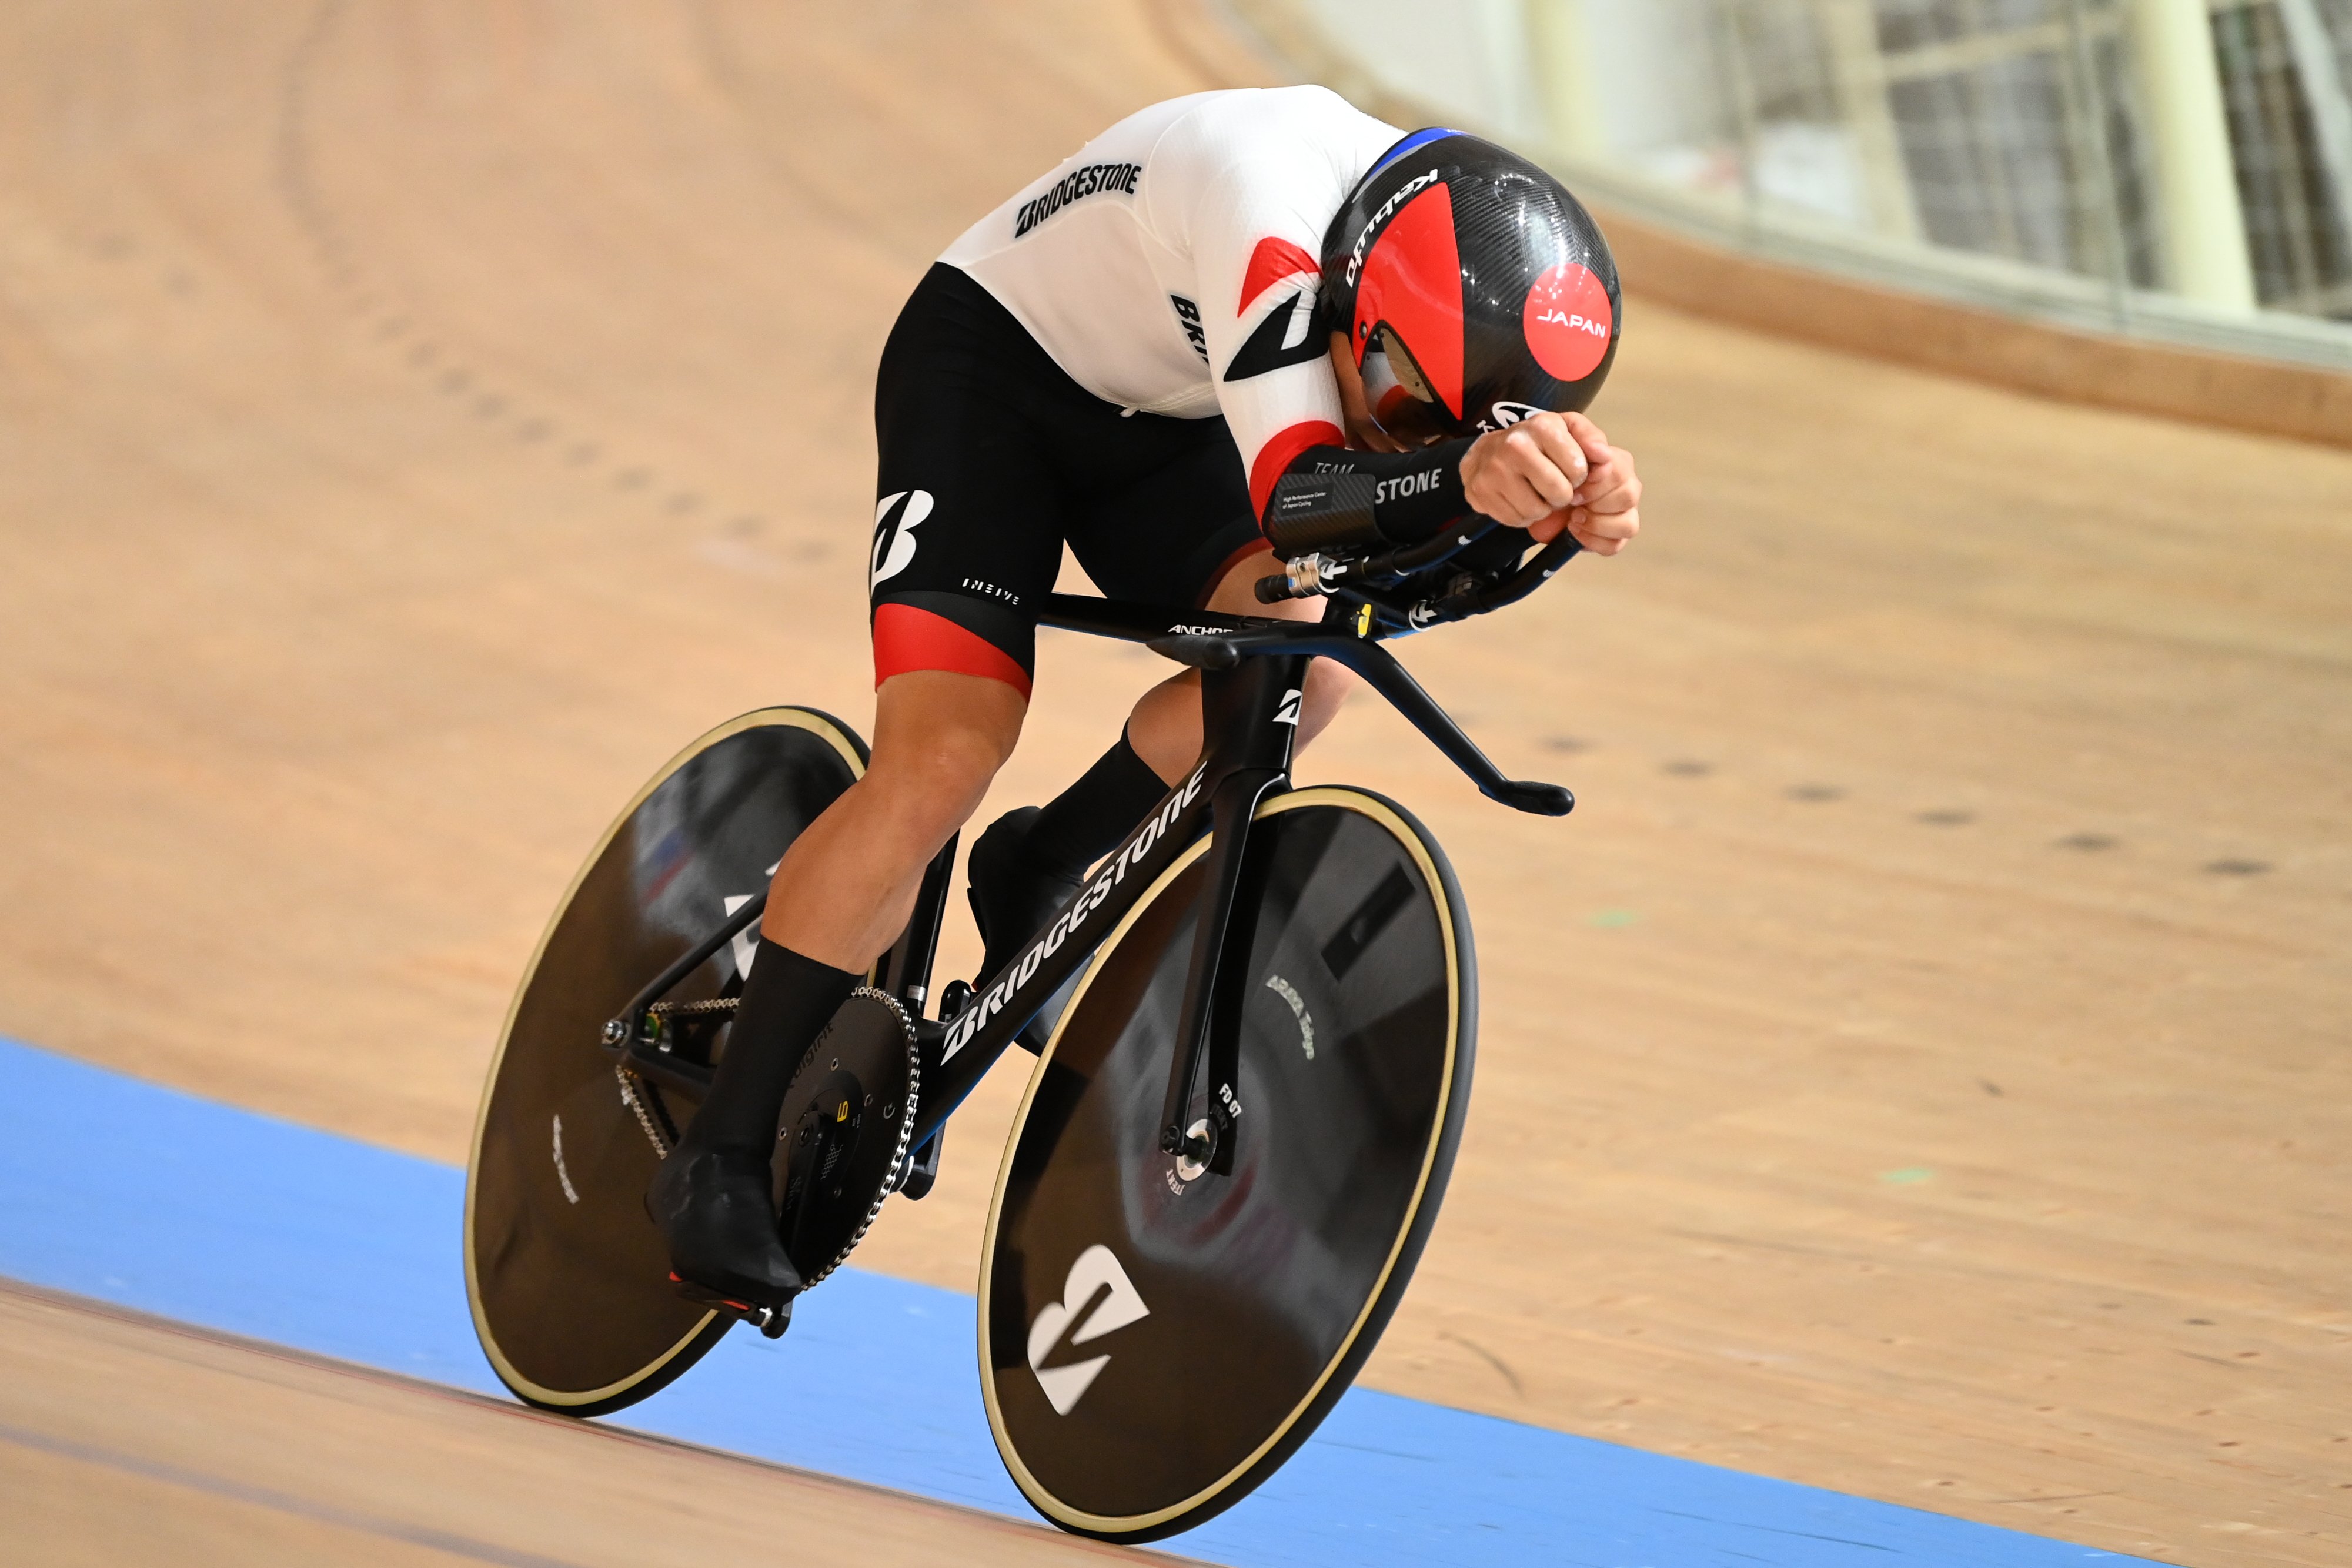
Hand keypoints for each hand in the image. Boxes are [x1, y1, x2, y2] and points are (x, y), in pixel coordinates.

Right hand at [1460, 410, 1642, 556]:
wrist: (1485, 453)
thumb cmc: (1535, 443)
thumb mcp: (1566, 429)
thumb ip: (1591, 438)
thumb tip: (1605, 456)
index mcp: (1542, 427)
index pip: (1577, 470)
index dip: (1577, 477)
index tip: (1567, 470)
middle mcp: (1515, 445)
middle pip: (1558, 493)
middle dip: (1561, 495)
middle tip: (1551, 486)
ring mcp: (1494, 470)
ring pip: (1537, 511)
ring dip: (1541, 508)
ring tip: (1534, 492)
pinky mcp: (1480, 493)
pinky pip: (1515, 520)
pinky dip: (1521, 515)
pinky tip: (1518, 499)